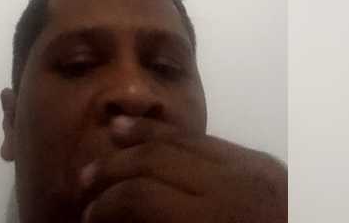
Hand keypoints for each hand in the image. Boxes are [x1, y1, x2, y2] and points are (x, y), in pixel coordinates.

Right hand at [77, 117, 286, 222]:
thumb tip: (120, 219)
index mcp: (218, 221)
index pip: (143, 197)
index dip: (108, 205)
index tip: (89, 216)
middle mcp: (232, 185)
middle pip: (156, 159)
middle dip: (114, 168)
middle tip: (86, 181)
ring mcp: (251, 167)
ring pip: (181, 138)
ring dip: (140, 138)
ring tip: (110, 136)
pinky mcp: (262, 161)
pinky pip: (208, 139)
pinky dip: (175, 135)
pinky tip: (156, 133)